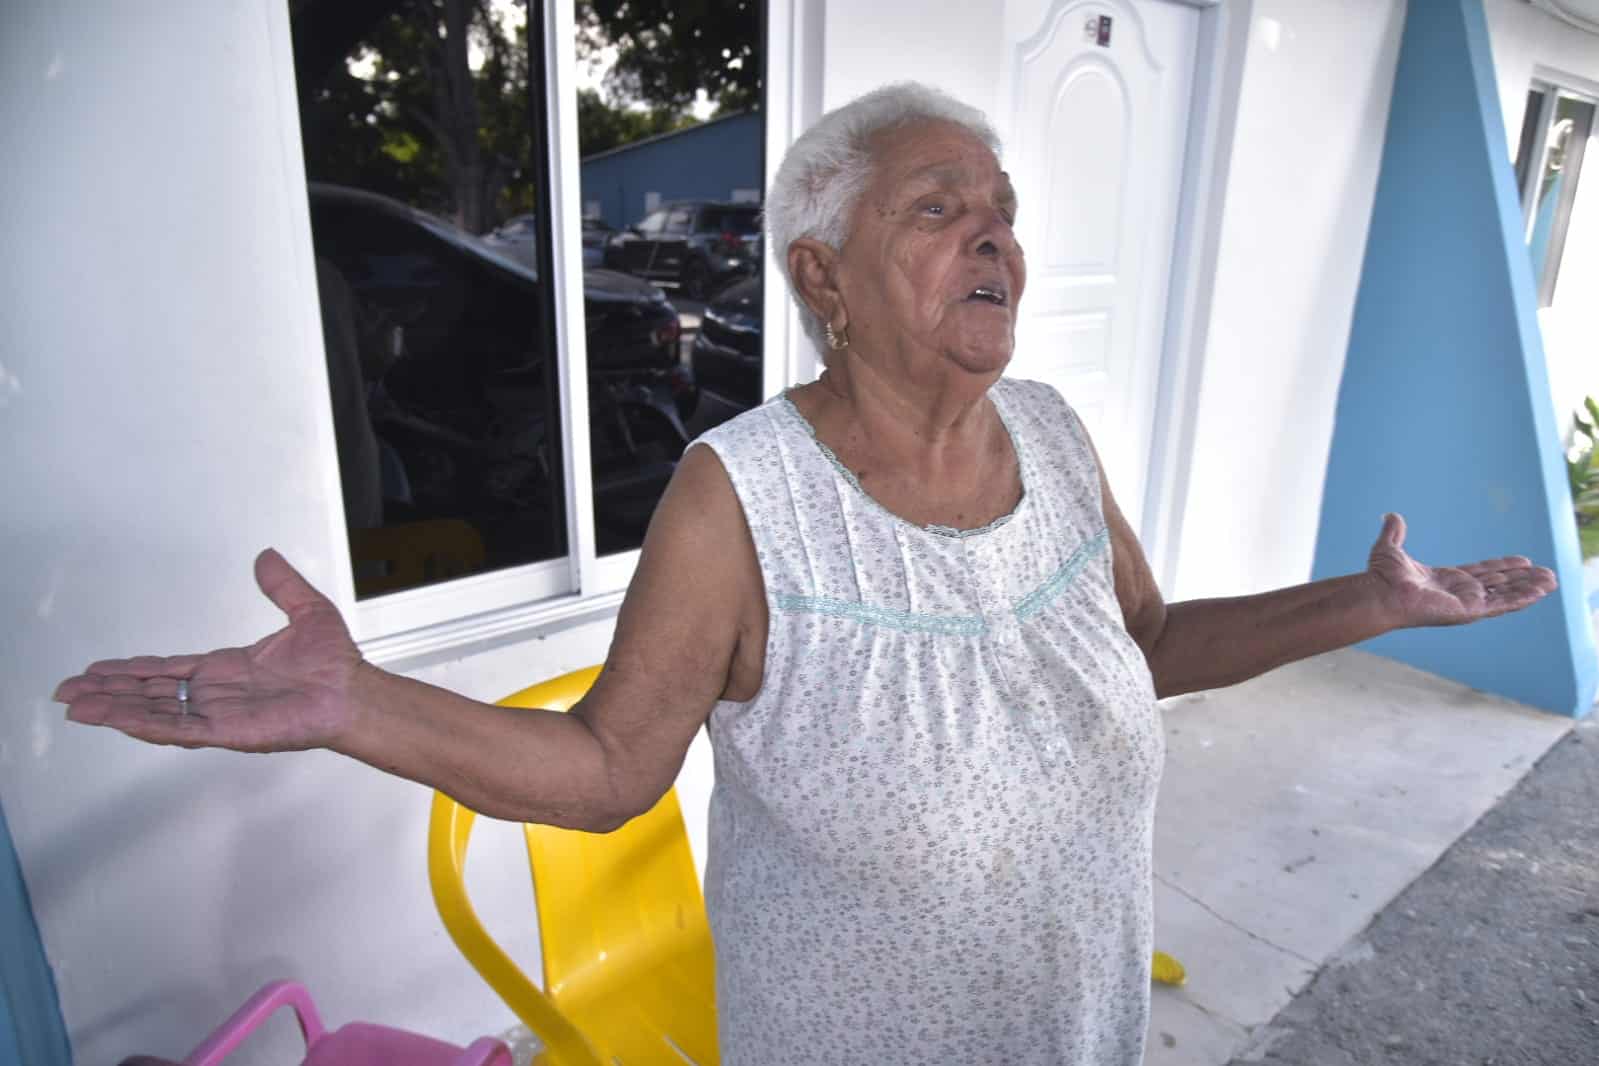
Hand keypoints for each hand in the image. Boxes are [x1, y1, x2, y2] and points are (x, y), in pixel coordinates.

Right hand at [54, 550, 366, 751]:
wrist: (354, 691)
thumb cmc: (336, 663)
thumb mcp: (306, 610)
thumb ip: (281, 585)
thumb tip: (266, 557)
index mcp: (227, 669)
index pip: (168, 671)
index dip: (132, 670)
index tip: (100, 670)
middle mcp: (218, 694)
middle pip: (151, 693)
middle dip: (109, 691)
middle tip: (69, 690)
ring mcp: (220, 714)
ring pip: (156, 712)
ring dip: (116, 708)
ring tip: (77, 706)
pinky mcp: (229, 732)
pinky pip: (180, 729)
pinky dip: (148, 724)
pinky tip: (118, 719)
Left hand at [1367, 513, 1556, 627]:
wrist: (1380, 592)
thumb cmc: (1381, 577)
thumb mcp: (1390, 549)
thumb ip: (1394, 533)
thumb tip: (1391, 516)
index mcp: (1445, 579)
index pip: (1481, 572)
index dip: (1502, 566)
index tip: (1523, 561)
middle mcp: (1458, 592)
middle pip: (1498, 583)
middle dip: (1522, 579)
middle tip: (1546, 573)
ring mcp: (1466, 602)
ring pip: (1505, 593)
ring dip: (1529, 588)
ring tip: (1551, 581)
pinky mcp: (1470, 610)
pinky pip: (1502, 603)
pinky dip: (1522, 597)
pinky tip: (1540, 592)